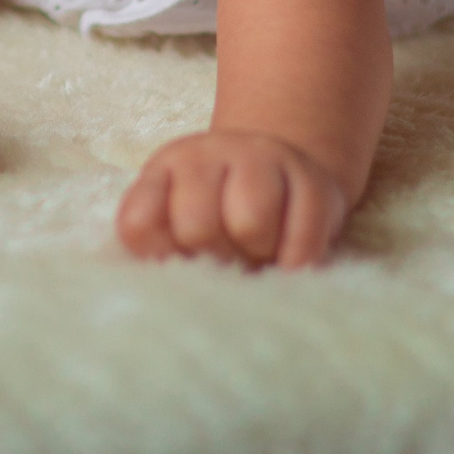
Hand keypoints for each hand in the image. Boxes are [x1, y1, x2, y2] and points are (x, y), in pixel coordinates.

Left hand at [116, 129, 350, 269]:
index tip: (180, 261)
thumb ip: (162, 250)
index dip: (161, 255)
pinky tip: (288, 256)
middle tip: (227, 259)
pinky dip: (295, 263)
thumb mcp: (176, 224)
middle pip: (196, 226)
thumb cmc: (218, 214)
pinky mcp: (313, 180)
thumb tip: (171, 298)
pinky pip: (302, 240)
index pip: (140, 222)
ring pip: (250, 223)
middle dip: (213, 257)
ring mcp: (263, 158)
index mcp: (165, 169)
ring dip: (257, 254)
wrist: (280, 174)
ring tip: (258, 252)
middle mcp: (208, 154)